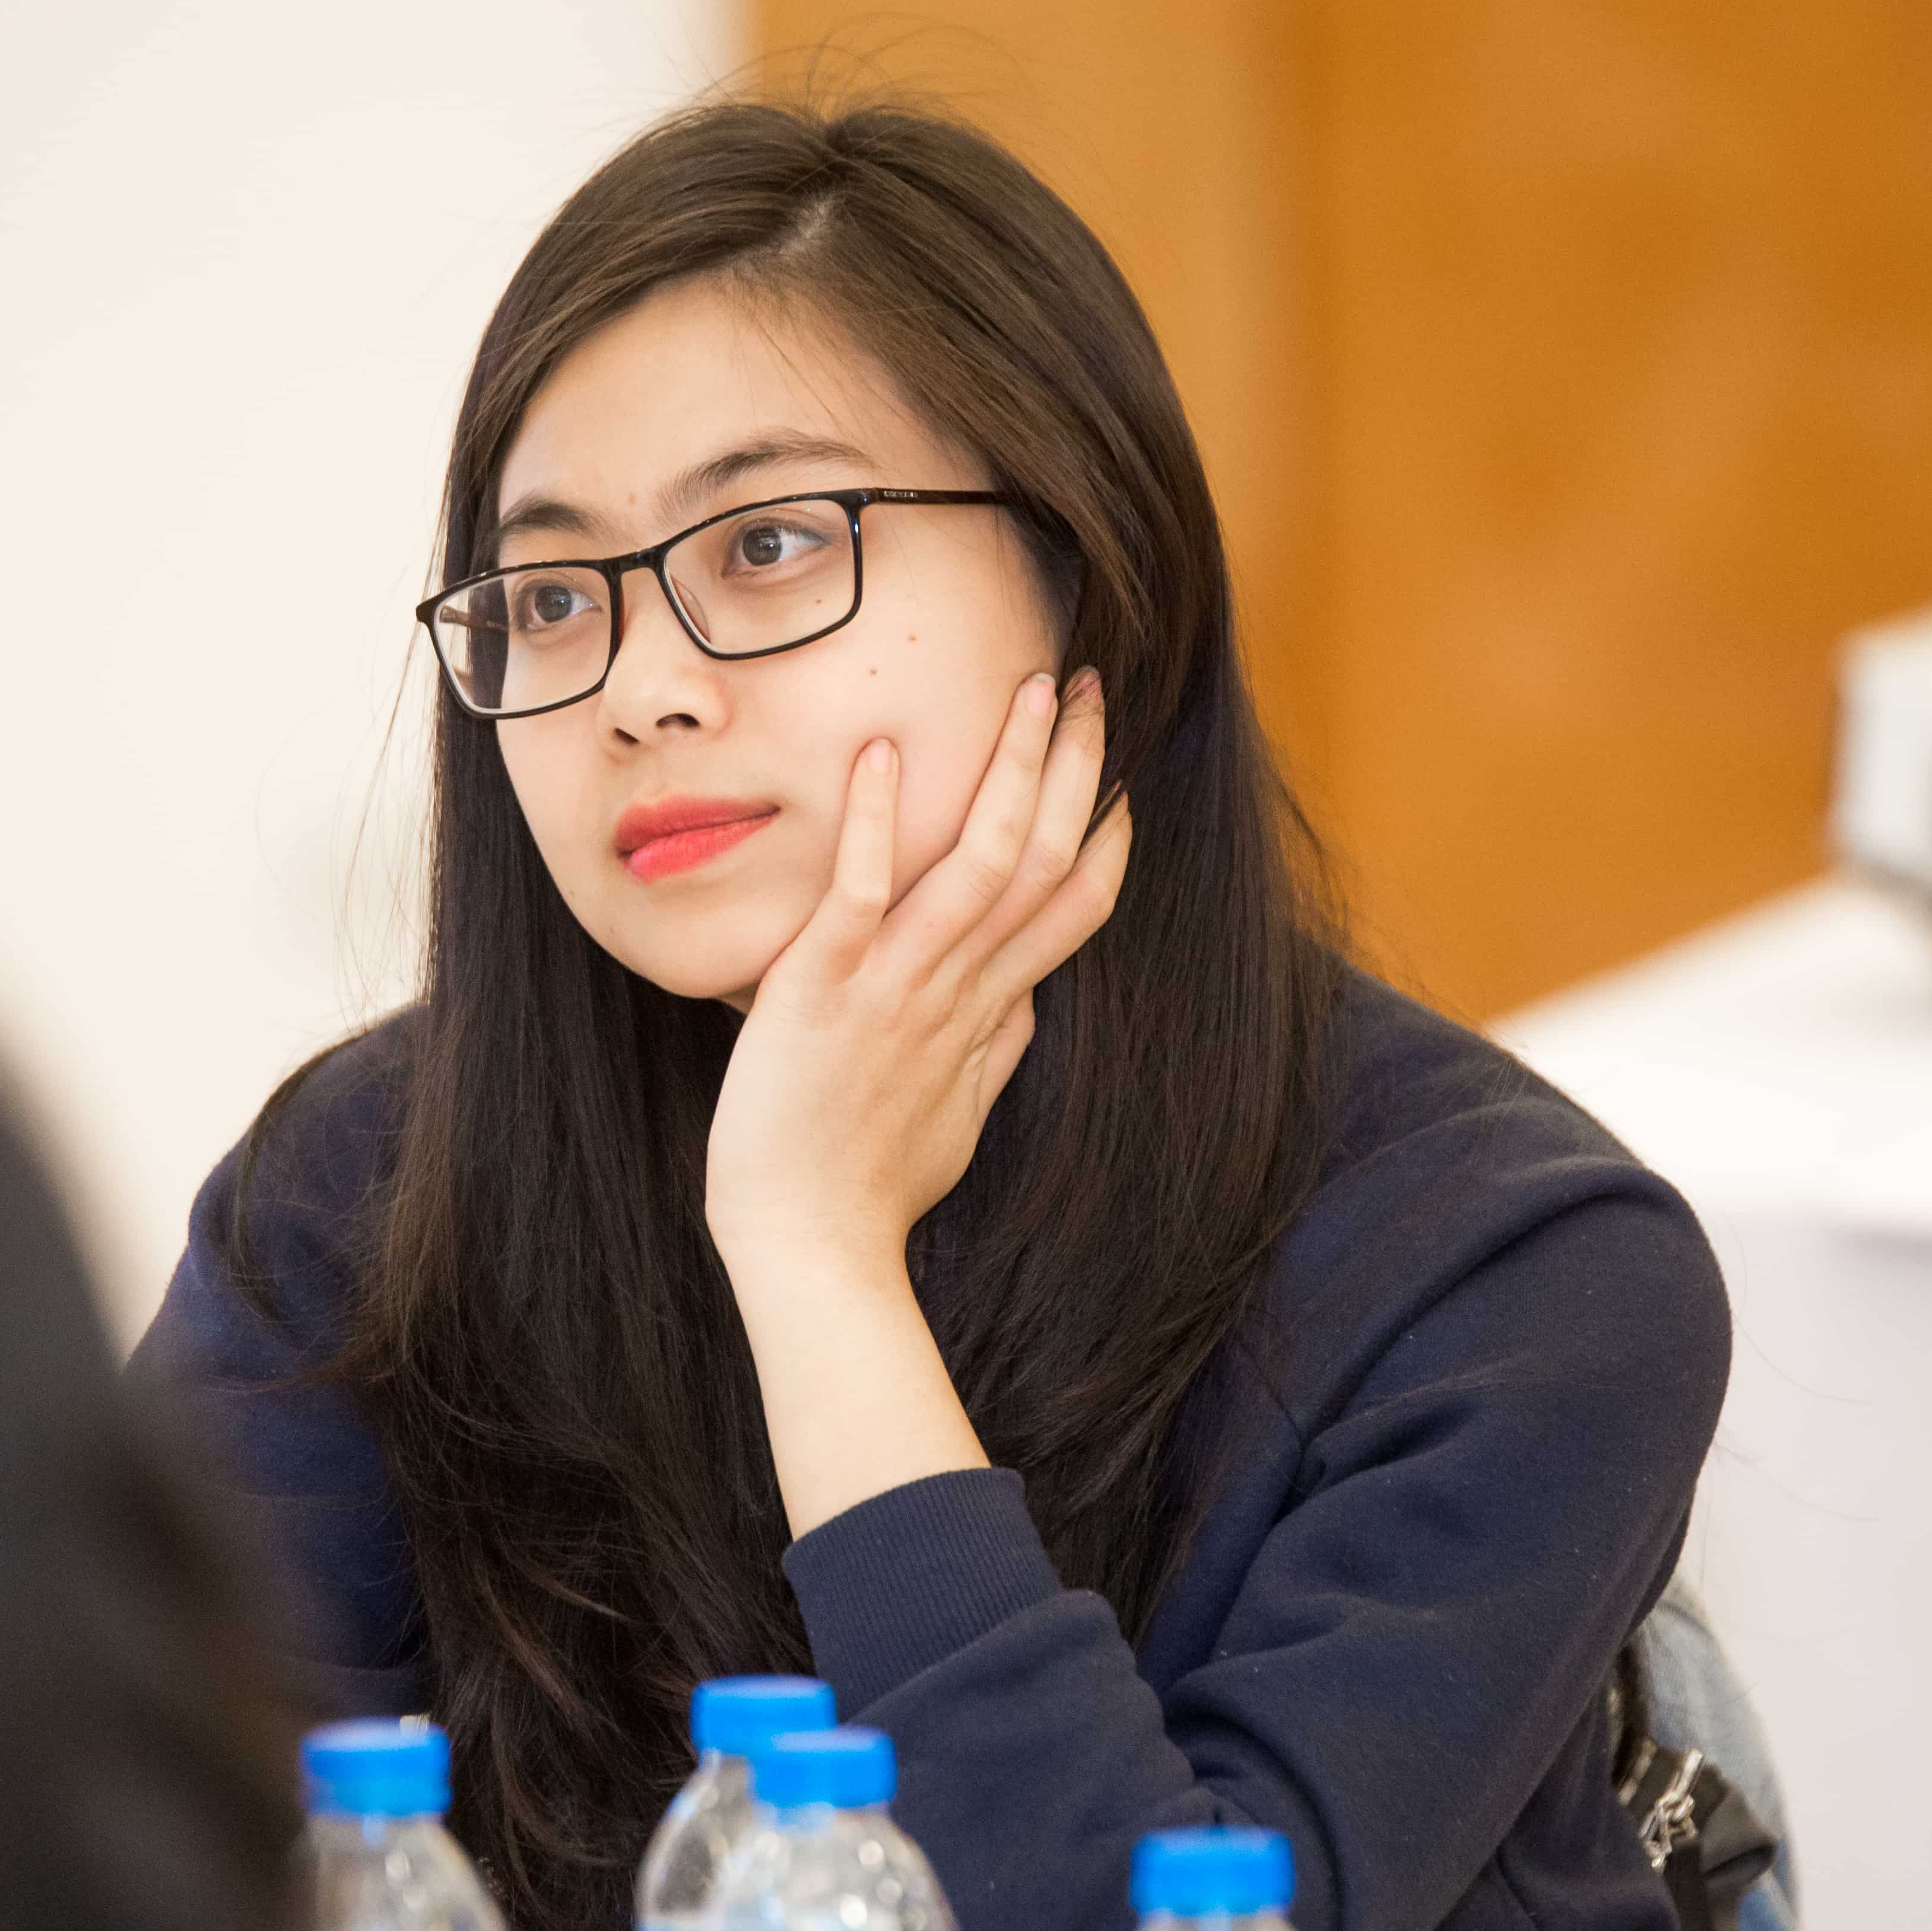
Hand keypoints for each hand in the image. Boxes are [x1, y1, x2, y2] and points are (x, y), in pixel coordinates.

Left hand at [704, 668, 1130, 1292]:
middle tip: (1090, 682)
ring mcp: (898, 986)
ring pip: (982, 862)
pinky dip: (878, 823)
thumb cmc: (873, 1187)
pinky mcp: (825, 989)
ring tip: (1031, 687)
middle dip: (1076, 766)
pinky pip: (862, 894)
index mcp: (990, 1011)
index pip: (1076, 905)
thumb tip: (1027, 1008)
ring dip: (1011, 768)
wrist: (810, 1248)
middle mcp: (959, 989)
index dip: (1108, 832)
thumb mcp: (957, 1116)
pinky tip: (884, 753)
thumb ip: (995, 1051)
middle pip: (1046, 860)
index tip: (1121, 767)